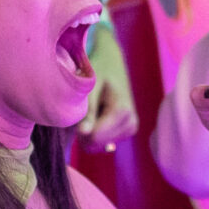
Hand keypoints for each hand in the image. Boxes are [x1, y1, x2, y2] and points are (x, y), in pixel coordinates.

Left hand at [79, 21, 138, 148]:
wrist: (112, 63)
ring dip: (88, 130)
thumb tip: (83, 133)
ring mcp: (130, 129)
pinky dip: (94, 131)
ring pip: (97, 146)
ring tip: (93, 108)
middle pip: (95, 144)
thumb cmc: (98, 71)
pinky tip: (98, 114)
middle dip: (84, 131)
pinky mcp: (127, 132)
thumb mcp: (90, 87)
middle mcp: (131, 124)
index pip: (94, 138)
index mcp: (123, 112)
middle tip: (84, 108)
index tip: (78, 110)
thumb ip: (87, 110)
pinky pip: (101, 143)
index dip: (79, 128)